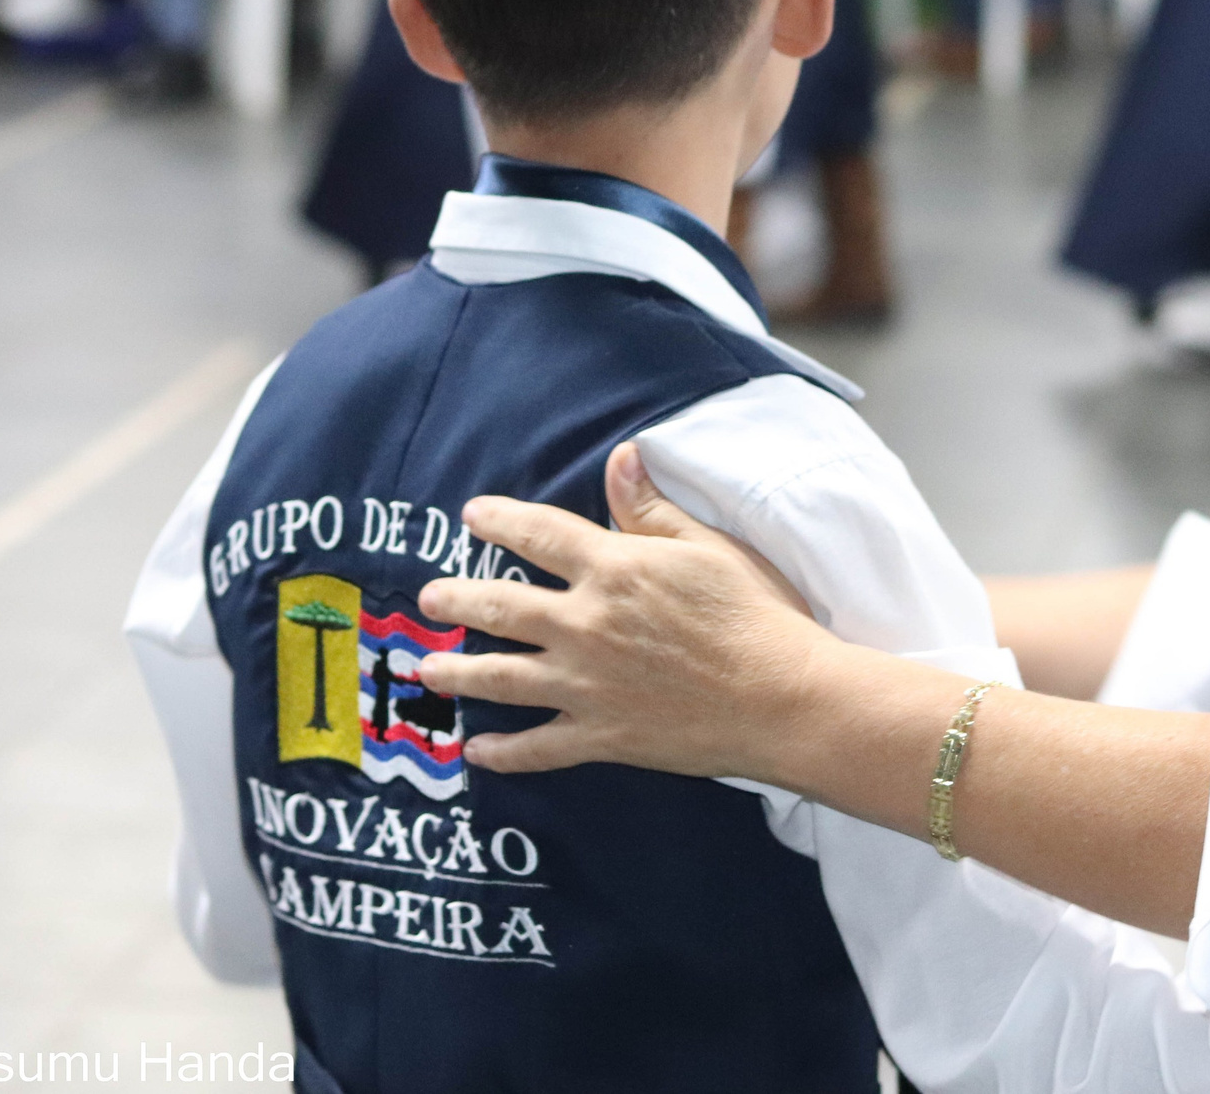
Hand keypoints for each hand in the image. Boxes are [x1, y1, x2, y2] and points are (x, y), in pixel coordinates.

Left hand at [415, 444, 824, 778]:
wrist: (782, 699)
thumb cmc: (756, 616)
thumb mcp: (709, 547)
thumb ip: (653, 510)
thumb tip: (620, 458)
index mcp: (613, 570)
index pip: (539, 534)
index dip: (501, 520)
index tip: (472, 515)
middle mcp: (585, 625)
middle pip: (500, 606)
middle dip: (457, 598)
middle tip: (429, 596)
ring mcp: (587, 685)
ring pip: (502, 677)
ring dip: (457, 670)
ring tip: (426, 667)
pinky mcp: (601, 736)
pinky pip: (538, 747)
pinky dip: (504, 752)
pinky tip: (477, 750)